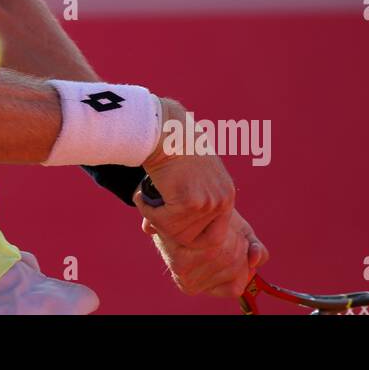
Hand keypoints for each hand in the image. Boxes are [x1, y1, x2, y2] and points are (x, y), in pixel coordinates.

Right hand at [136, 98, 268, 297]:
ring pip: (178, 233)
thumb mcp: (184, 177)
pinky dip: (148, 211)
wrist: (162, 128)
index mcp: (225, 195)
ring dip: (156, 218)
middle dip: (173, 234)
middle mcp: (223, 200)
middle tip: (152, 222)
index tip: (174, 236)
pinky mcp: (191, 202)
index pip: (216, 236)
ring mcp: (209, 203)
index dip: (194, 240)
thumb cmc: (168, 147)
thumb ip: (178, 204)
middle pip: (199, 242)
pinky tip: (142, 192)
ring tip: (147, 195)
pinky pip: (164, 223)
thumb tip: (150, 231)